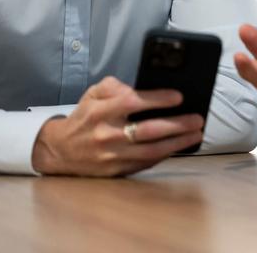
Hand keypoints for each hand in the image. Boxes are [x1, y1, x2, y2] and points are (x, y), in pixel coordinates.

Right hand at [31, 76, 203, 176]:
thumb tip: (139, 85)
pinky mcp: (115, 171)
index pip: (132, 103)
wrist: (59, 151)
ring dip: (177, 143)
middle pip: (147, 131)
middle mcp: (106, 135)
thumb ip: (114, 85)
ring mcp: (111, 156)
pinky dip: (165, 155)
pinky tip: (179, 146)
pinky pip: (145, 164)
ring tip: (196, 134)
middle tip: (198, 119)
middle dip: (176, 125)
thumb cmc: (84, 118)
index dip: (157, 99)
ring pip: (150, 151)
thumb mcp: (92, 94)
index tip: (179, 96)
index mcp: (100, 112)